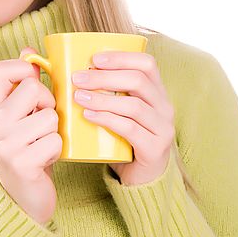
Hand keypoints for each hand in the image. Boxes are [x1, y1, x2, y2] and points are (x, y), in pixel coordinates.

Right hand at [0, 47, 62, 224]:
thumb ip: (25, 83)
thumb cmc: (28, 148)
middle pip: (34, 88)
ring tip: (43, 143)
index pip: (2, 68)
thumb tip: (30, 50)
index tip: (35, 84)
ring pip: (49, 116)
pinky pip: (55, 140)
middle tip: (43, 122)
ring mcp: (4, 144)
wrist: (22, 197)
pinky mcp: (21, 163)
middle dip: (48, 104)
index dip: (25, 69)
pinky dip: (57, 150)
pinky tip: (45, 159)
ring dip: (55, 131)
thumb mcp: (22, 114)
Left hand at [71, 51, 174, 185]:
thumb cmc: (125, 140)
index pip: (147, 63)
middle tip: (78, 78)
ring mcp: (162, 128)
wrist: (142, 179)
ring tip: (78, 97)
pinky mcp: (154, 149)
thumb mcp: (120, 111)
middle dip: (105, 76)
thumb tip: (72, 72)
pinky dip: (106, 119)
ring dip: (102, 98)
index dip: (122, 57)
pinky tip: (88, 116)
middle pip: (138, 81)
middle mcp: (164, 107)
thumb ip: (107, 92)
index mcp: (157, 92)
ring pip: (133, 105)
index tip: (94, 59)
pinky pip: (130, 129)